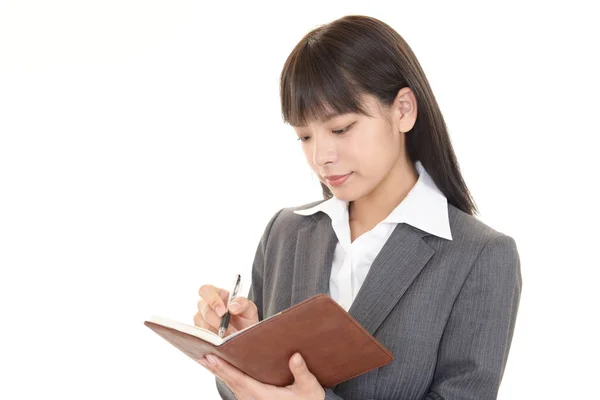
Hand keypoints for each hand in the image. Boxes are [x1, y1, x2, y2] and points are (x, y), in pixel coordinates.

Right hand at [194, 284, 258, 336]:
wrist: (247, 338)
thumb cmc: (246, 320)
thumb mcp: (250, 309)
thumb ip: (243, 303)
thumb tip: (232, 307)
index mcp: (218, 295)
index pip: (206, 290)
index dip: (212, 300)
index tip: (223, 312)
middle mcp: (207, 306)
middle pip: (204, 309)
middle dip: (217, 321)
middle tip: (229, 329)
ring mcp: (202, 320)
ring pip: (202, 324)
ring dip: (216, 332)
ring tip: (230, 336)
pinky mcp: (201, 333)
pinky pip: (202, 336)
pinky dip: (213, 339)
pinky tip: (222, 340)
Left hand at [199, 352, 325, 399]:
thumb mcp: (309, 388)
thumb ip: (301, 373)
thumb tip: (295, 357)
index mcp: (263, 395)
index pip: (239, 379)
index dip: (224, 368)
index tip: (211, 358)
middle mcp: (253, 399)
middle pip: (230, 380)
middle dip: (215, 367)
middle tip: (201, 353)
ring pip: (231, 383)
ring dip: (219, 371)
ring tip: (206, 357)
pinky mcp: (252, 399)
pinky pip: (235, 385)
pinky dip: (226, 375)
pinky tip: (221, 366)